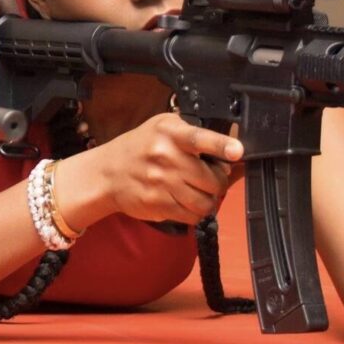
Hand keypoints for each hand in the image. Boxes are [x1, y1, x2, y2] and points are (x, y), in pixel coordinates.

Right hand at [64, 112, 243, 226]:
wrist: (107, 174)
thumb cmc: (140, 147)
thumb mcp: (163, 127)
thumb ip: (194, 133)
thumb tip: (231, 150)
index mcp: (169, 133)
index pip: (199, 138)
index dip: (221, 145)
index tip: (237, 151)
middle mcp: (165, 157)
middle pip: (212, 179)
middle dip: (219, 181)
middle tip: (212, 178)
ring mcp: (161, 183)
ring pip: (205, 202)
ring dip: (209, 200)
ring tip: (201, 193)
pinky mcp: (157, 204)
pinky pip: (191, 216)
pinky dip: (195, 213)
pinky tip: (187, 203)